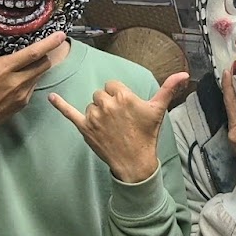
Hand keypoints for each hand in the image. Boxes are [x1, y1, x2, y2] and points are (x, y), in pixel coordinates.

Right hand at [0, 16, 65, 163]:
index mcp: (3, 70)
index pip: (33, 53)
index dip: (49, 43)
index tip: (61, 34)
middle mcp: (16, 82)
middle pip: (44, 64)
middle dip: (46, 53)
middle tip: (43, 44)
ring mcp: (22, 95)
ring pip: (40, 74)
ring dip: (39, 65)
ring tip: (31, 57)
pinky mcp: (22, 104)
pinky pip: (33, 85)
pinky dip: (32, 77)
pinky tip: (20, 74)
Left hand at [49, 72, 188, 182]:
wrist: (135, 162)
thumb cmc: (147, 135)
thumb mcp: (158, 110)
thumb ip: (169, 88)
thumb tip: (184, 74)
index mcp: (123, 95)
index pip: (113, 85)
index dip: (119, 95)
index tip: (125, 109)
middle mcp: (107, 103)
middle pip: (101, 93)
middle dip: (108, 104)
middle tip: (119, 120)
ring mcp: (94, 116)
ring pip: (91, 104)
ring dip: (97, 112)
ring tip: (109, 127)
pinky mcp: (84, 128)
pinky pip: (69, 113)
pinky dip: (59, 105)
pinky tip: (51, 97)